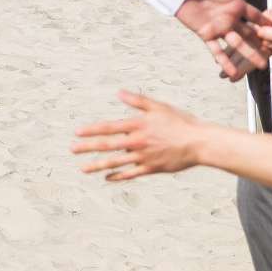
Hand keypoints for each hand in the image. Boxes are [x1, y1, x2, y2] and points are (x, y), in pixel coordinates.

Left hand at [73, 92, 203, 183]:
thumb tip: (119, 92)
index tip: (77, 132)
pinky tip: (107, 178)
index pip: (109, 127)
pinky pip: (131, 174)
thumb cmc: (180, 122)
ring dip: (97, 165)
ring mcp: (143, 156)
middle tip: (72, 149)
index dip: (92, 130)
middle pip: (108, 145)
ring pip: (116, 162)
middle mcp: (138, 141)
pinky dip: (118, 176)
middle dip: (88, 147)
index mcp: (138, 125)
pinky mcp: (151, 168)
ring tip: (83, 168)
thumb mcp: (159, 107)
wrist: (199, 143)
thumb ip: (137, 101)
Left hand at [174, 0, 266, 79]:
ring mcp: (220, 28)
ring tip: (261, 66)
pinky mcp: (207, 34)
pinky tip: (233, 72)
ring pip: (237, 44)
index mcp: (238, 4)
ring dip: (249, 55)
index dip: (268, 23)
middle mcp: (231, 18)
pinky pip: (217, 50)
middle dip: (263, 44)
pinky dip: (225, 60)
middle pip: (250, 34)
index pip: (257, 16)